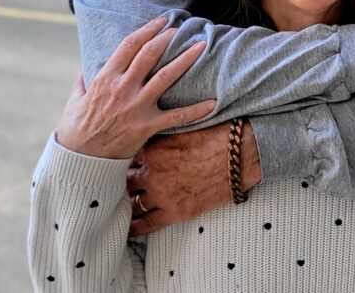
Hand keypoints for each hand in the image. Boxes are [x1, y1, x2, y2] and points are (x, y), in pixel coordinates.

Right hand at [56, 16, 215, 159]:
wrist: (81, 160)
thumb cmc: (77, 129)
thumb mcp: (76, 99)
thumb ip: (84, 79)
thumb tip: (87, 64)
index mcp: (105, 79)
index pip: (129, 45)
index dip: (147, 29)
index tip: (161, 21)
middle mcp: (122, 89)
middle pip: (149, 55)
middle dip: (166, 38)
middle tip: (180, 28)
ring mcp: (136, 107)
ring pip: (166, 77)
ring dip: (186, 59)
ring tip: (201, 46)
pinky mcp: (147, 126)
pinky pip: (176, 116)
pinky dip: (196, 110)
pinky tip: (213, 103)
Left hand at [127, 120, 262, 235]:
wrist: (241, 154)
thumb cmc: (216, 136)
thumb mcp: (182, 128)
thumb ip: (161, 135)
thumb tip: (146, 135)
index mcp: (152, 150)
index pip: (125, 158)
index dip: (121, 160)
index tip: (115, 162)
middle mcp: (152, 174)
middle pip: (124, 181)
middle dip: (119, 182)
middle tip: (113, 183)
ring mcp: (162, 195)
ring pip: (132, 203)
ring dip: (126, 203)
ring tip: (118, 204)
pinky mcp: (176, 212)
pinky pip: (147, 224)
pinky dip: (134, 227)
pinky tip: (126, 227)